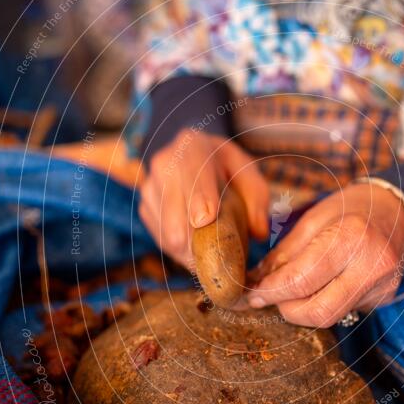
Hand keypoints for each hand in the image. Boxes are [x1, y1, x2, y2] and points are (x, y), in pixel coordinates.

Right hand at [138, 129, 268, 268]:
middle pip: (173, 208)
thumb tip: (258, 232)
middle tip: (219, 256)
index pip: (192, 173)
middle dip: (195, 236)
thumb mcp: (250, 176)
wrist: (198, 162)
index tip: (205, 220)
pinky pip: (162, 240)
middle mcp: (164, 164)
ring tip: (212, 247)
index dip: (198, 198)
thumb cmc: (228, 171)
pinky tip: (198, 243)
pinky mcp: (144, 209)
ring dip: (192, 248)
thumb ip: (258, 201)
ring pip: (166, 230)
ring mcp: (149, 187)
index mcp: (192, 146)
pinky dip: (182, 250)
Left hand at [247, 182, 403, 326]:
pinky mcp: (384, 299)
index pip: (301, 280)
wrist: (395, 210)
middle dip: (287, 308)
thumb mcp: (312, 220)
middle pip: (318, 311)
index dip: (271, 292)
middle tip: (272, 296)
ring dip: (303, 309)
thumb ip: (283, 254)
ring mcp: (382, 287)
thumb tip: (255, 281)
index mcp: (351, 237)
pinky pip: (344, 310)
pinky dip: (323, 303)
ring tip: (292, 291)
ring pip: (331, 316)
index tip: (253, 295)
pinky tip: (319, 288)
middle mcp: (372, 266)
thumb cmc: (351, 208)